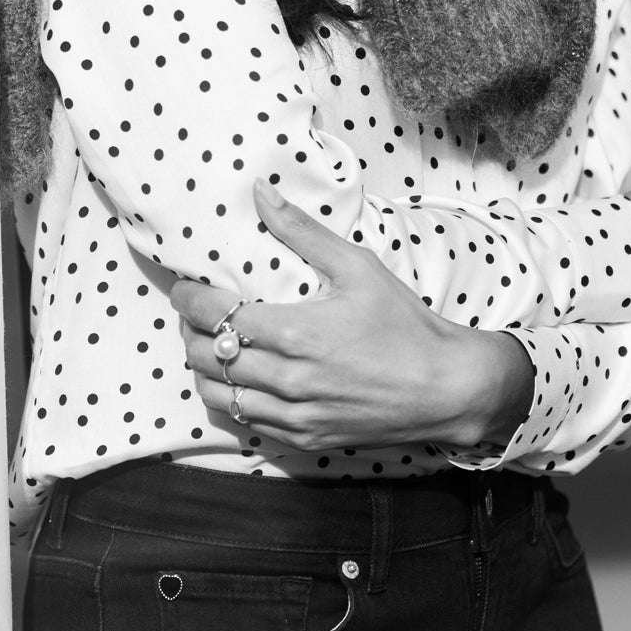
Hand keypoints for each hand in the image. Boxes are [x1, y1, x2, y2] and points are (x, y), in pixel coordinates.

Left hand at [171, 180, 535, 452]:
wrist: (446, 388)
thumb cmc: (404, 324)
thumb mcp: (357, 266)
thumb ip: (302, 230)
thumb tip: (260, 191)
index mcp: (295, 332)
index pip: (216, 316)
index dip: (188, 300)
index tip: (183, 288)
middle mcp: (288, 378)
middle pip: (208, 357)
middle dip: (190, 332)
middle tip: (194, 314)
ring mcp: (296, 415)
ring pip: (220, 395)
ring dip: (205, 369)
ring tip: (210, 346)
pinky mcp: (306, 439)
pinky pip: (248, 423)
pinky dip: (232, 399)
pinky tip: (239, 380)